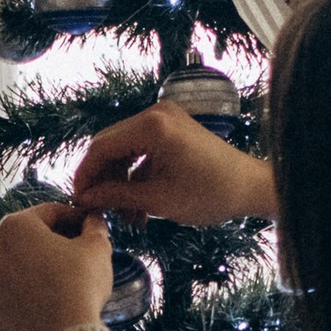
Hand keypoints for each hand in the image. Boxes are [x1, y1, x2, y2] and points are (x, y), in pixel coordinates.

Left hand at [0, 203, 112, 330]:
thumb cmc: (81, 283)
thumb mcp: (96, 246)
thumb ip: (94, 226)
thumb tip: (94, 220)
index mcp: (15, 226)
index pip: (49, 213)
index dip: (73, 217)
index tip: (88, 224)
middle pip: (29, 240)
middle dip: (53, 242)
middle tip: (78, 251)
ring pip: (18, 267)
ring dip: (37, 267)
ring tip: (62, 277)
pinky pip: (13, 294)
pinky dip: (28, 293)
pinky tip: (48, 298)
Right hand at [70, 101, 277, 229]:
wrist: (250, 188)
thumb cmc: (209, 193)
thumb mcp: (157, 199)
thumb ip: (116, 195)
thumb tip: (86, 198)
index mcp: (151, 125)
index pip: (100, 147)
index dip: (86, 176)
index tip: (80, 201)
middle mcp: (155, 114)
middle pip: (110, 146)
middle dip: (102, 179)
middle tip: (99, 210)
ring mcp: (165, 120)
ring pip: (125, 150)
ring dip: (119, 181)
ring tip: (124, 216)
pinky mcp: (173, 130)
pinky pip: (142, 150)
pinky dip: (136, 175)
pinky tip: (138, 206)